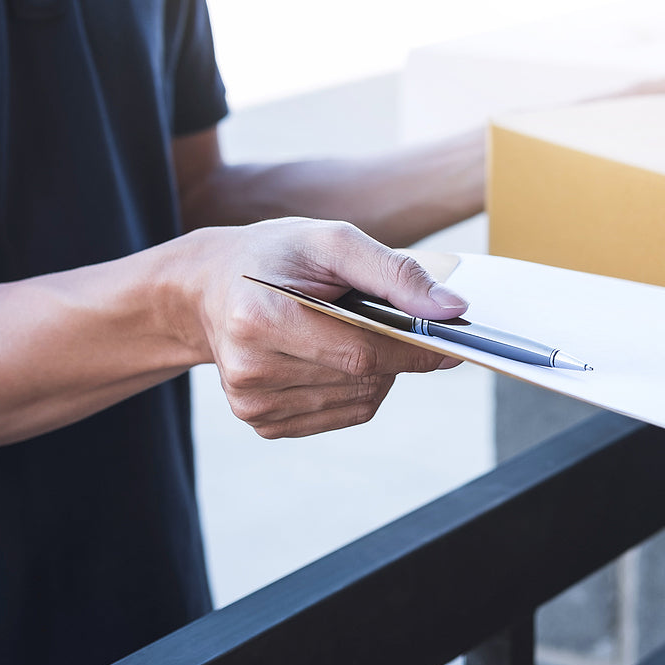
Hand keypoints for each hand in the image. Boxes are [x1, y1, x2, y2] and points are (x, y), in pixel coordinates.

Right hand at [184, 218, 464, 438]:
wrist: (211, 287)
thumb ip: (395, 273)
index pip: (360, 353)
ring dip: (376, 371)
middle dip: (394, 353)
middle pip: (363, 380)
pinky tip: (332, 356)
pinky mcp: (262, 423)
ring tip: (348, 331)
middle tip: (390, 320)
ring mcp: (253, 403)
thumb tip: (451, 309)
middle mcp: (251, 370)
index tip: (452, 344)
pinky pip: (342, 414)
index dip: (414, 351)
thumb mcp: (332, 241)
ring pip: (360, 401)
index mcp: (261, 319)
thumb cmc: (276, 257)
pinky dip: (356, 388)